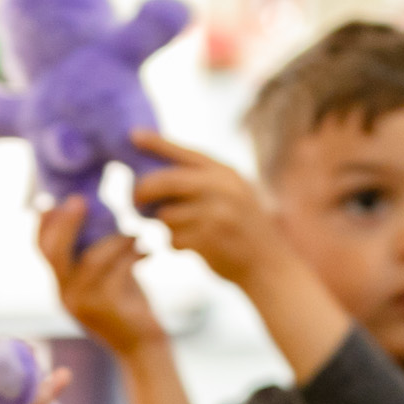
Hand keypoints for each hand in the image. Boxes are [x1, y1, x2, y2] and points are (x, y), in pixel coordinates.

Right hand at [39, 199, 167, 357]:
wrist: (143, 348)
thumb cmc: (127, 306)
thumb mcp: (106, 276)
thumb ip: (96, 251)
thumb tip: (98, 210)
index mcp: (62, 286)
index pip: (42, 250)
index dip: (44, 223)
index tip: (53, 199)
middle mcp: (66, 295)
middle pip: (55, 252)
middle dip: (66, 223)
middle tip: (80, 200)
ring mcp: (84, 304)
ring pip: (92, 259)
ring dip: (116, 240)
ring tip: (135, 235)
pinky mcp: (107, 309)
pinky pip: (117, 271)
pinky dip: (132, 254)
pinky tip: (146, 251)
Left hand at [128, 131, 282, 287]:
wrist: (270, 267)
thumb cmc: (244, 231)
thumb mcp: (234, 195)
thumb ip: (203, 183)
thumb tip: (154, 178)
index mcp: (226, 173)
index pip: (185, 152)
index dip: (157, 143)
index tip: (133, 136)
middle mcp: (222, 188)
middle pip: (166, 181)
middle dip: (144, 190)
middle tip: (135, 200)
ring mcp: (216, 213)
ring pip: (166, 214)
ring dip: (166, 225)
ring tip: (182, 232)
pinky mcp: (209, 239)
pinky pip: (173, 239)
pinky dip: (175, 245)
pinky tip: (190, 248)